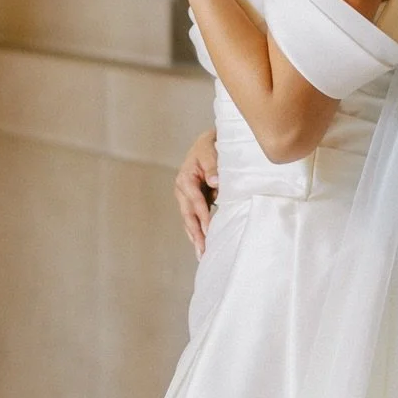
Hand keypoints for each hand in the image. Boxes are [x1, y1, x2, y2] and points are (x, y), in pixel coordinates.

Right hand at [175, 128, 218, 255]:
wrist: (208, 143)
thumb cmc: (210, 146)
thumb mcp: (211, 151)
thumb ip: (213, 166)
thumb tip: (215, 182)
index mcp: (185, 178)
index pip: (195, 200)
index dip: (202, 216)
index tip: (208, 230)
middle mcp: (182, 189)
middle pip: (188, 215)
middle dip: (196, 233)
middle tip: (203, 250)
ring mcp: (185, 197)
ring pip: (189, 220)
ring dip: (195, 237)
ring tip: (202, 254)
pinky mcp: (192, 201)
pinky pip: (193, 218)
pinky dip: (197, 231)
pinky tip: (201, 245)